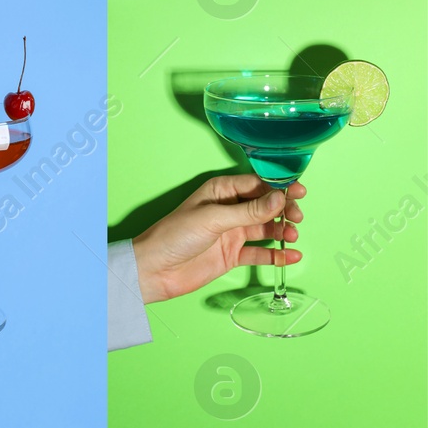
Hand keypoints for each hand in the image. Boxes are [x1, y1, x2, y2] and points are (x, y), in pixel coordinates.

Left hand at [133, 174, 303, 303]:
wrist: (154, 270)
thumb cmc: (174, 236)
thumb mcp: (213, 219)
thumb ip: (248, 211)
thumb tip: (279, 198)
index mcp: (220, 191)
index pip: (257, 184)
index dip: (279, 187)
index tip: (299, 192)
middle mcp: (228, 209)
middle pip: (266, 205)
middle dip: (284, 210)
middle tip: (296, 218)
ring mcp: (231, 233)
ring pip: (266, 228)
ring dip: (282, 231)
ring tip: (292, 236)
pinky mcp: (232, 255)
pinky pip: (260, 253)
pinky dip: (276, 254)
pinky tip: (292, 256)